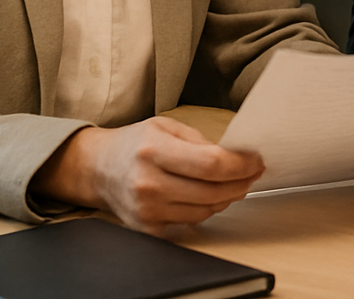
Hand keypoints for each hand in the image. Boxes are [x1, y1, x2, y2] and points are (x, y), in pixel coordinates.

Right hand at [32, 117, 263, 234]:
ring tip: (232, 183)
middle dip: (241, 182)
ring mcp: (146, 209)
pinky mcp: (146, 227)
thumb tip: (236, 155)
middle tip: (252, 172)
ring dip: (226, 197)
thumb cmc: (135, 144)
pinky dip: (206, 210)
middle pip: (213, 191)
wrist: (98, 168)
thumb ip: (201, 141)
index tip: (256, 161)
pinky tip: (209, 196)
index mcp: (154, 150)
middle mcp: (148, 182)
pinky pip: (190, 223)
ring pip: (206, 210)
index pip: (211, 164)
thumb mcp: (166, 126)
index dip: (241, 165)